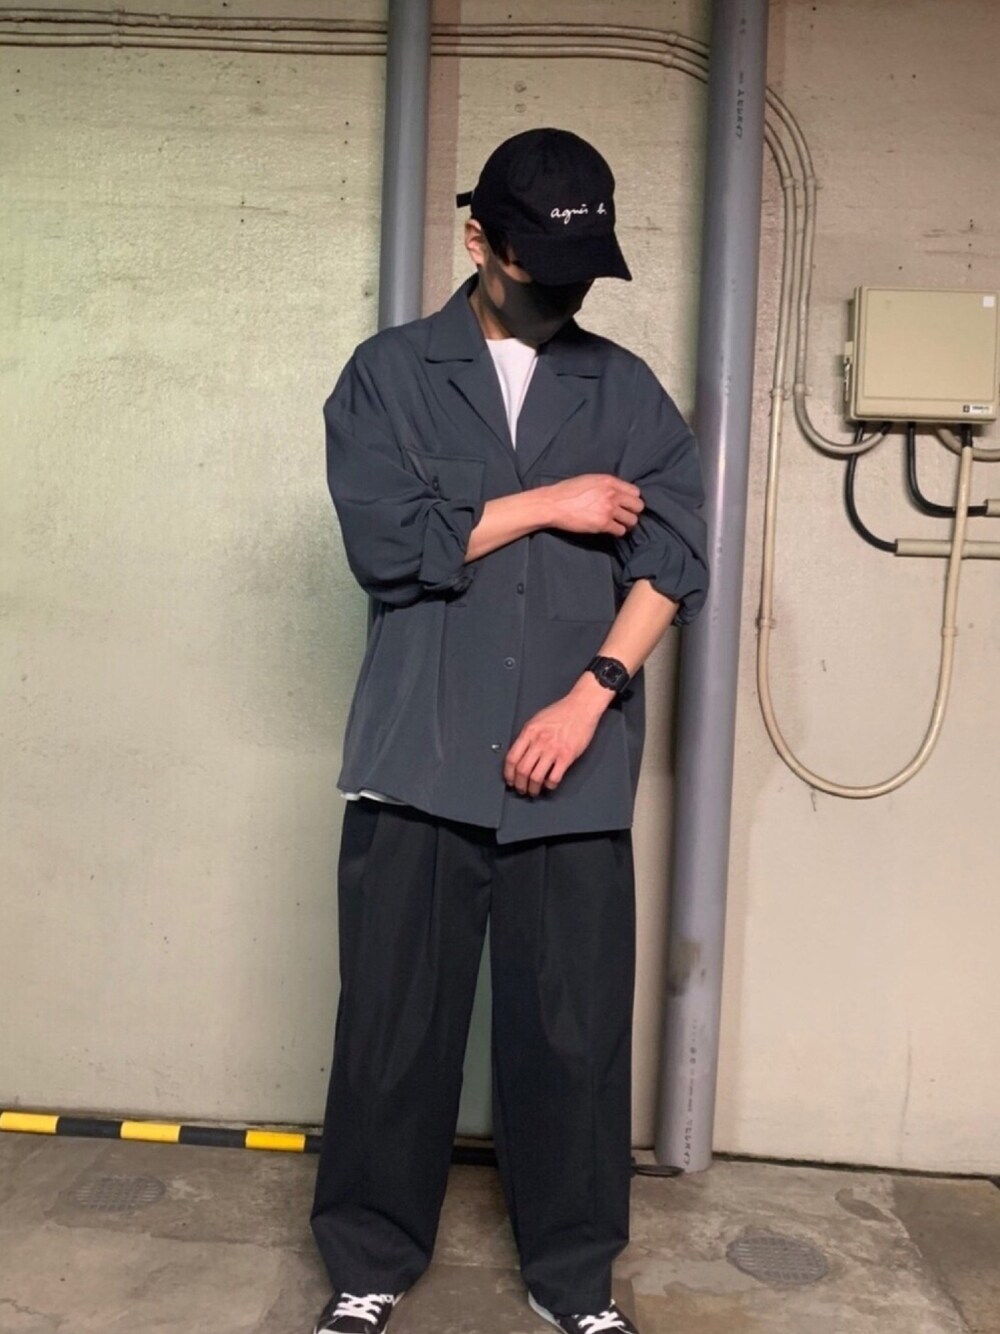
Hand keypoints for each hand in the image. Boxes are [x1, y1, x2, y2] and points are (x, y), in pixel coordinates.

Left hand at [503, 677, 611, 796]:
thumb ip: (527, 736)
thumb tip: (519, 754)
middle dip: (519, 784)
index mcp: (529, 732)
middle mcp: (539, 741)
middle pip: (522, 770)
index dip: (508, 773)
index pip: (511, 758)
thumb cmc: (561, 712)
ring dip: (533, 788)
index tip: (510, 780)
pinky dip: (550, 785)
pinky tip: (550, 784)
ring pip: (536, 777)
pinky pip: (554, 777)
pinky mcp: (567, 756)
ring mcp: (553, 749)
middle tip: (521, 789)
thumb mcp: (537, 720)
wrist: (581, 706)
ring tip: (534, 791)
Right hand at [542, 473, 643, 537]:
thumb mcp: (590, 480)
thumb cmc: (567, 491)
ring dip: (626, 523)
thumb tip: (617, 493)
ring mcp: (609, 510)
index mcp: (609, 481)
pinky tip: (610, 530)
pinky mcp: (603, 524)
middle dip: (633, 512)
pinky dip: (617, 532)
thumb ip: (606, 485)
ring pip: (632, 520)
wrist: (553, 504)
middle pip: (638, 506)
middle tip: (625, 515)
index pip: (635, 492)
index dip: (632, 499)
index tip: (627, 504)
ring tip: (618, 524)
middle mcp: (612, 494)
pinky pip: (620, 531)